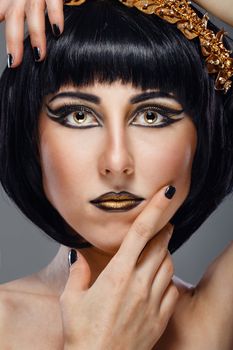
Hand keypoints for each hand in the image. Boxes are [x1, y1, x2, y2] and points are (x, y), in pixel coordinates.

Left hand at [0, 0, 63, 66]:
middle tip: (15, 63)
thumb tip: (14, 39)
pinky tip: (57, 31)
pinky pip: (54, 2)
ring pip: (32, 13)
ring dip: (36, 36)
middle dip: (13, 42)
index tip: (6, 57)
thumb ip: (16, 15)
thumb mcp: (23, 2)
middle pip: (14, 19)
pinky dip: (55, 16)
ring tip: (39, 56)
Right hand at [60, 185, 178, 349]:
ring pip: (169, 265)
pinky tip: (159, 280)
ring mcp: (153, 302)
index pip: (141, 232)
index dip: (156, 209)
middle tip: (162, 223)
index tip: (167, 193)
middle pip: (161, 245)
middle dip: (164, 230)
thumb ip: (77, 273)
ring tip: (157, 251)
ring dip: (165, 253)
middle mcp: (140, 284)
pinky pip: (173, 290)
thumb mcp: (72, 300)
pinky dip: (168, 280)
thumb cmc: (82, 334)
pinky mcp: (160, 319)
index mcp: (118, 274)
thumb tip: (77, 256)